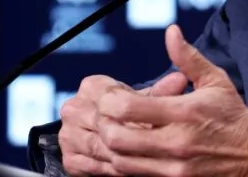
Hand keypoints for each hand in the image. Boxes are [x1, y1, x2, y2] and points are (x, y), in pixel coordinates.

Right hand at [60, 71, 189, 175]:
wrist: (115, 131)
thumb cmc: (133, 111)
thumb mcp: (148, 98)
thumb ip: (161, 91)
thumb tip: (179, 80)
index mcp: (90, 87)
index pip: (110, 98)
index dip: (134, 112)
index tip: (156, 121)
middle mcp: (73, 109)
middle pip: (103, 124)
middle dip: (131, 135)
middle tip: (158, 143)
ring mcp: (68, 135)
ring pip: (99, 147)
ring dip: (125, 154)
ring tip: (149, 157)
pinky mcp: (70, 159)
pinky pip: (93, 166)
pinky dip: (114, 169)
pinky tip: (133, 167)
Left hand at [96, 24, 247, 176]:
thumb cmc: (232, 114)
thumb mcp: (214, 80)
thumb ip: (187, 57)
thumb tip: (171, 32)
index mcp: (184, 111)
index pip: (129, 108)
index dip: (109, 101)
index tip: (110, 95)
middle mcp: (176, 141)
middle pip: (117, 138)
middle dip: (103, 124)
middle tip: (104, 115)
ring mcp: (174, 166)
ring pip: (121, 161)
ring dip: (109, 146)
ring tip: (113, 132)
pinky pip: (135, 175)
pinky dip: (124, 163)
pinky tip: (126, 151)